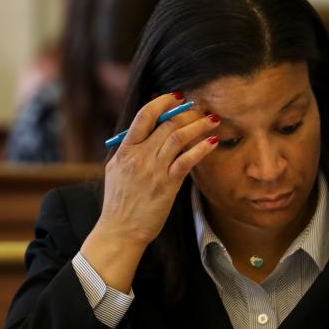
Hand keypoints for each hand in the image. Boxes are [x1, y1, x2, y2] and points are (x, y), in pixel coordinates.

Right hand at [80, 93, 218, 292]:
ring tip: (212, 120)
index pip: (143, 116)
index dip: (162, 102)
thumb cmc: (119, 203)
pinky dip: (201, 148)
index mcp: (124, 151)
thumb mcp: (115, 171)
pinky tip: (212, 142)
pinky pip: (187, 160)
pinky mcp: (167, 185)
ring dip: (198, 126)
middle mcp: (139, 156)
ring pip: (178, 137)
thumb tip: (145, 134)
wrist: (120, 231)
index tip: (176, 97)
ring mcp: (153, 170)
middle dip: (187, 113)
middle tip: (201, 108)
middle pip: (166, 125)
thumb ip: (129, 152)